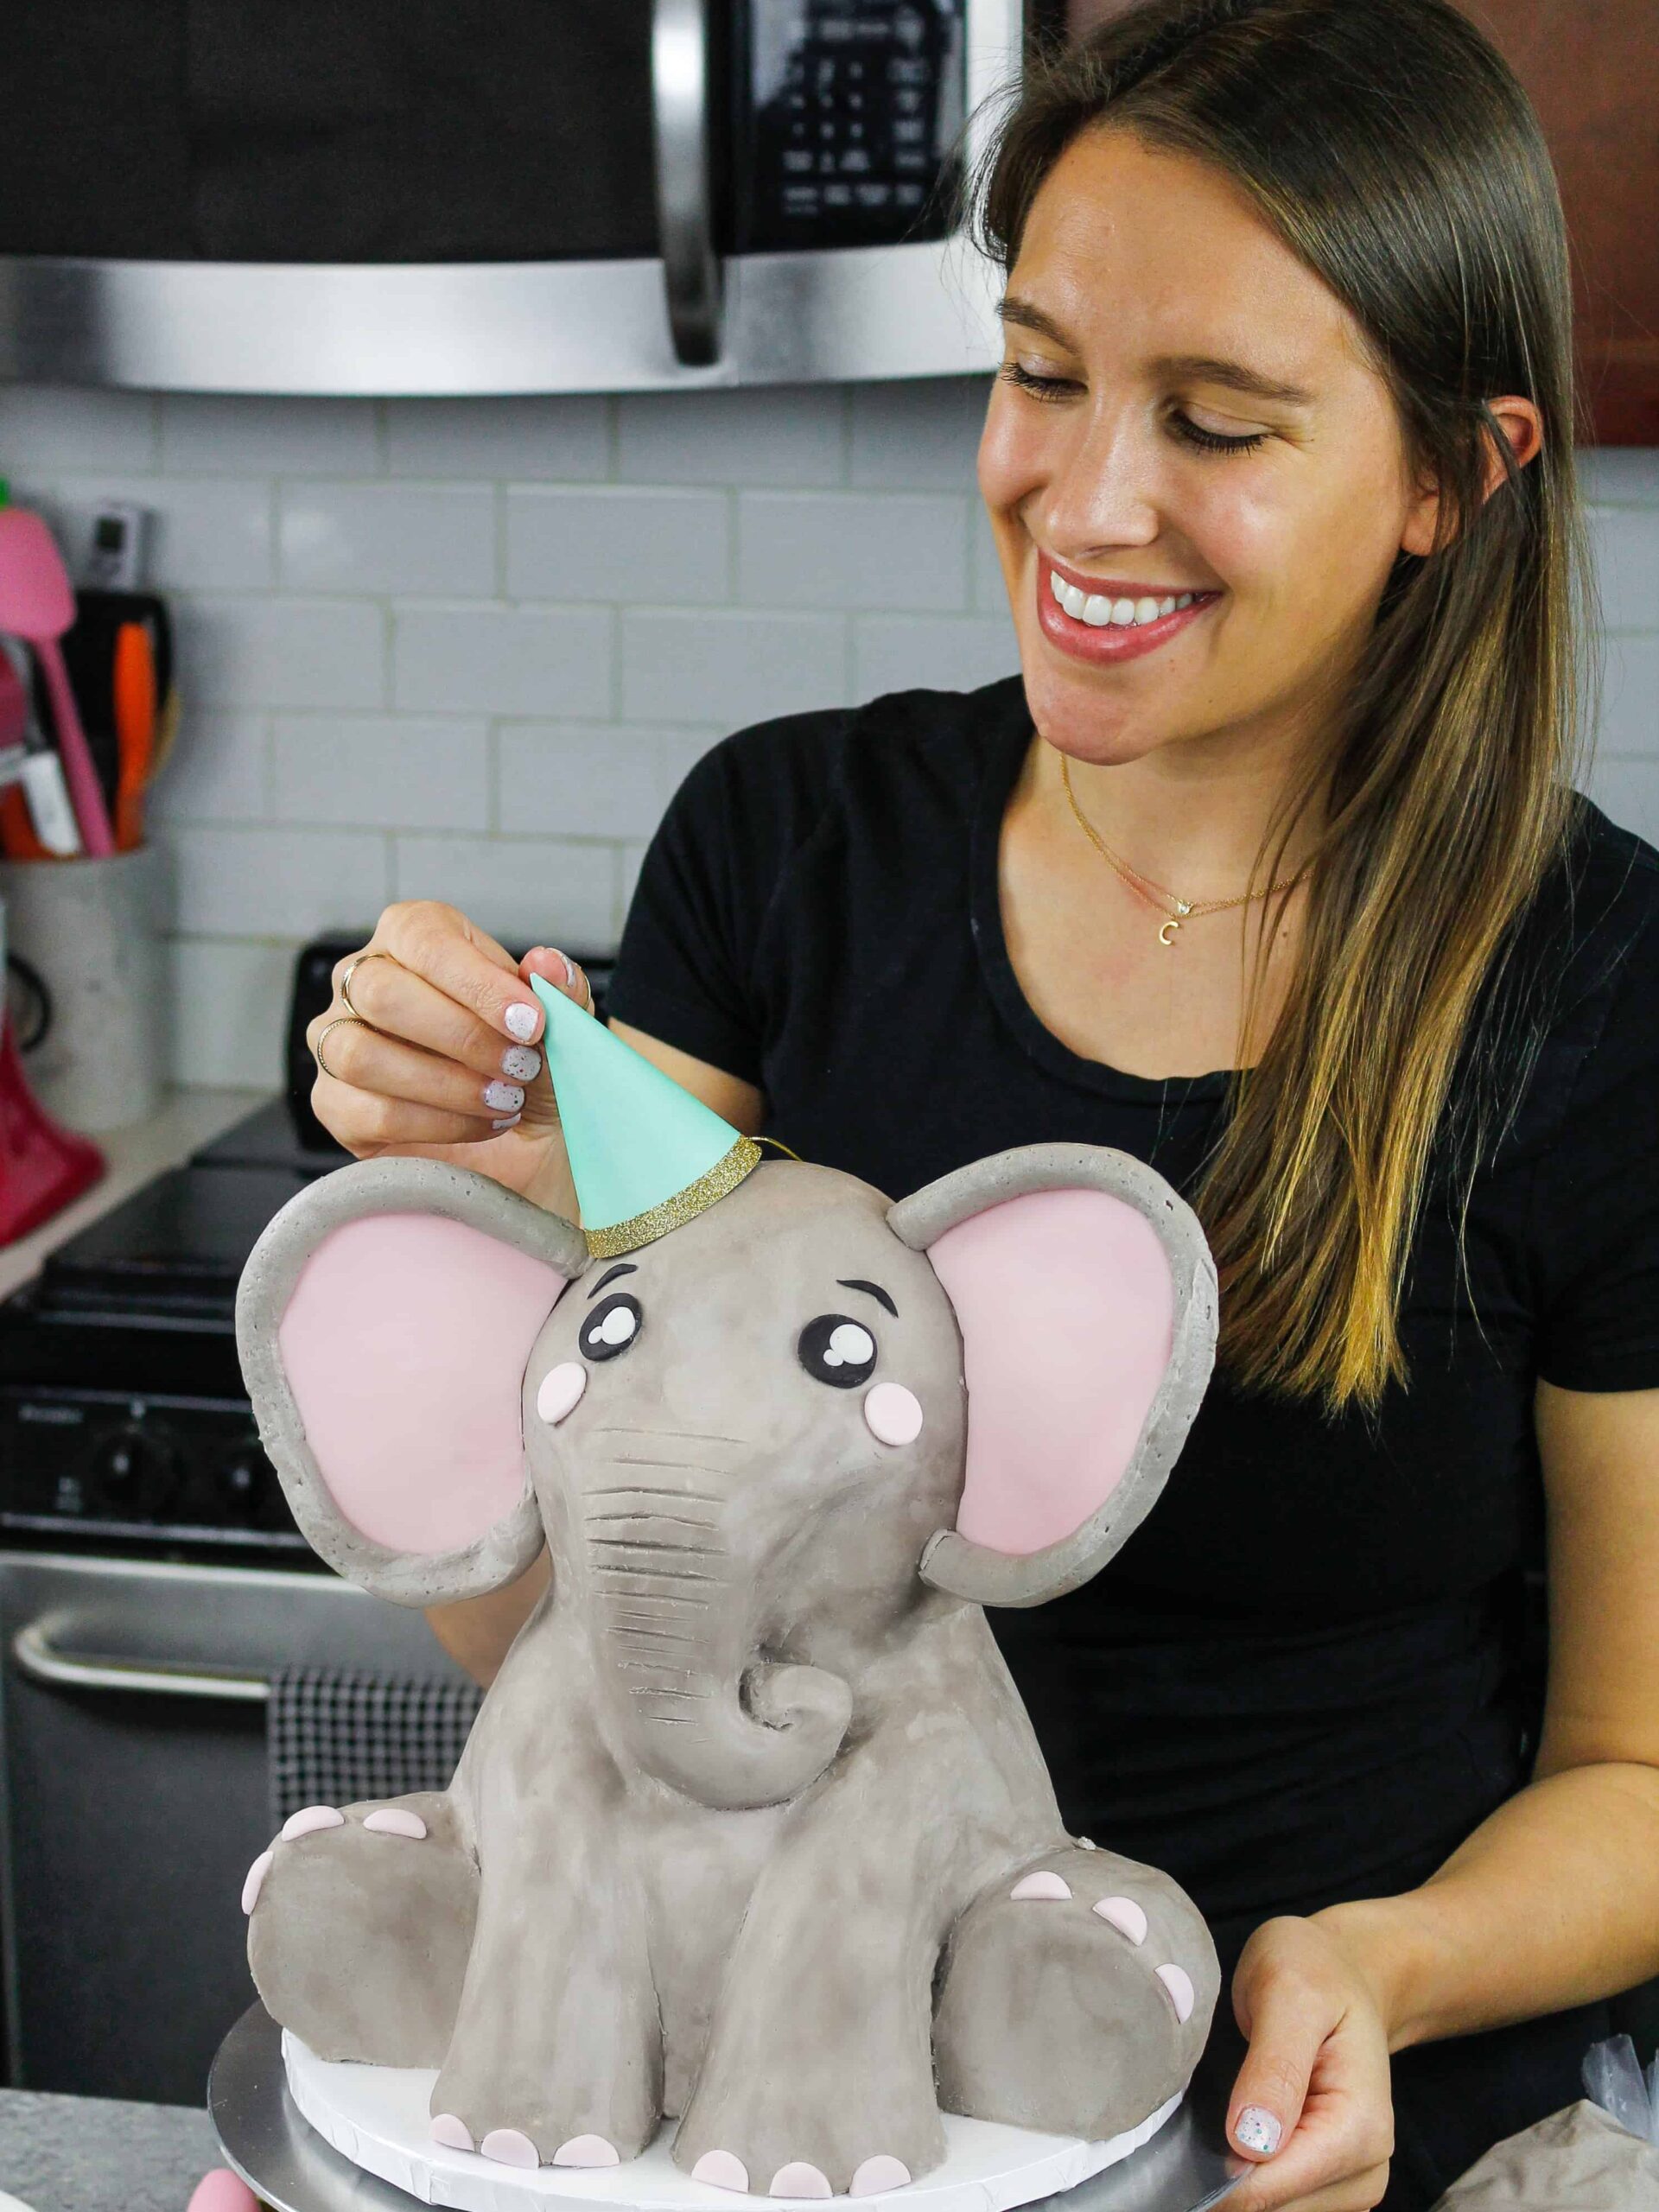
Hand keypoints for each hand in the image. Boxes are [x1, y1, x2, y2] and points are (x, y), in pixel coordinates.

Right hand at [306, 901, 591, 1201]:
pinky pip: (366, 1112)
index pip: (424, 939)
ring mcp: (339, 1041)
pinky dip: (434, 1124)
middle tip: (521, 1068)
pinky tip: (480, 1126)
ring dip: (446, 1084)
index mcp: (414, 936)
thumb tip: (546, 963)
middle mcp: (364, 980)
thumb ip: (562, 990)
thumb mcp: (565, 1027)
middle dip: (462, 1037)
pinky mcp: (336, 1104)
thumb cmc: (536, 1066)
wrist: (535, 1142)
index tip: (531, 1024)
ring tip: (505, 1099)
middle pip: (381, 993)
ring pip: (361, 1054)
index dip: (478, 983)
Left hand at [1221, 1916, 1394, 2209]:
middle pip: (1274, 2207)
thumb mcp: (1291, 1993)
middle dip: (1225, 2175)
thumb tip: (1249, 2143)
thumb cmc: (1315, 1971)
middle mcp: (1365, 2168)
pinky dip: (1246, 2175)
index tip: (1180, 2148)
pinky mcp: (1327, 2180)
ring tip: (1215, 2111)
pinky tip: (1230, 2133)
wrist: (1341, 1969)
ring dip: (1233, 2176)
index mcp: (1361, 2127)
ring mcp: (1348, 2180)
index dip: (1223, 2175)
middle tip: (1196, 2110)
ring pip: (1271, 2209)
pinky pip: (1276, 2198)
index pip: (1278, 2185)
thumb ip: (1274, 2066)